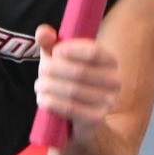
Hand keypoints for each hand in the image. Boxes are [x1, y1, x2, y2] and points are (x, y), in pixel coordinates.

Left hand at [34, 25, 120, 140]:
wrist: (77, 121)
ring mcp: (107, 102)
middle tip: (42, 72)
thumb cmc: (67, 83)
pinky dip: (53, 102)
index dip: (71, 50)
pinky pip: (71, 108)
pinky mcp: (96, 119)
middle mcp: (114, 81)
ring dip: (50, 87)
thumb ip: (51, 44)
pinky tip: (43, 99)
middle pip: (80, 71)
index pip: (93, 52)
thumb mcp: (59, 61)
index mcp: (110, 62)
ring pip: (73, 90)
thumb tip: (43, 32)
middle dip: (55, 70)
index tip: (55, 52)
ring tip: (39, 86)